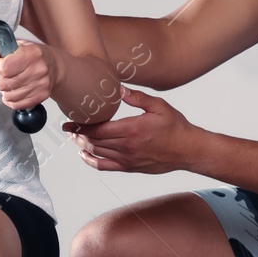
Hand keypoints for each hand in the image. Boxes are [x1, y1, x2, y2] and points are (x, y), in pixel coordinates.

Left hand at [0, 38, 55, 110]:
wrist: (53, 65)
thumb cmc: (30, 54)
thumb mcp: (12, 46)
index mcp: (31, 53)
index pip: (4, 68)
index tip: (3, 64)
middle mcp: (38, 69)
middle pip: (5, 84)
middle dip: (0, 80)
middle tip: (5, 74)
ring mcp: (41, 84)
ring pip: (9, 96)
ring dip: (5, 91)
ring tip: (10, 82)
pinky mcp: (41, 96)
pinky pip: (17, 105)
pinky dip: (11, 100)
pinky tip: (14, 92)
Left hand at [62, 85, 198, 173]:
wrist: (188, 150)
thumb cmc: (176, 127)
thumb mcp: (158, 106)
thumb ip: (137, 97)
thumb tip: (119, 89)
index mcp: (132, 129)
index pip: (98, 129)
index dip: (81, 126)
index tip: (71, 122)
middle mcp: (127, 146)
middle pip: (94, 142)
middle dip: (78, 135)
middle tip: (69, 128)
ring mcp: (128, 159)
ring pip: (98, 153)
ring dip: (83, 146)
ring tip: (75, 138)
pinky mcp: (130, 167)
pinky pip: (105, 167)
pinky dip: (92, 161)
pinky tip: (85, 156)